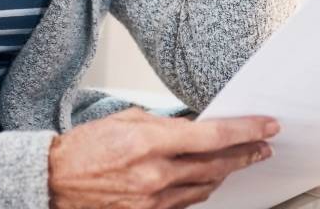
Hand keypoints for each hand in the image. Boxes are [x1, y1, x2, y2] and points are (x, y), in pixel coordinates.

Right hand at [47, 107, 278, 208]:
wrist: (53, 181)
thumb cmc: (83, 148)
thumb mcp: (125, 119)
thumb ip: (164, 124)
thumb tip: (194, 127)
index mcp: (149, 141)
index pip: (212, 137)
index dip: (245, 131)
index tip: (266, 126)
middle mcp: (155, 173)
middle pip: (216, 165)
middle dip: (245, 154)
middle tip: (264, 146)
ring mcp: (152, 199)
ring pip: (205, 186)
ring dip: (226, 172)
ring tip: (240, 160)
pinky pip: (185, 202)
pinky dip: (200, 189)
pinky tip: (208, 179)